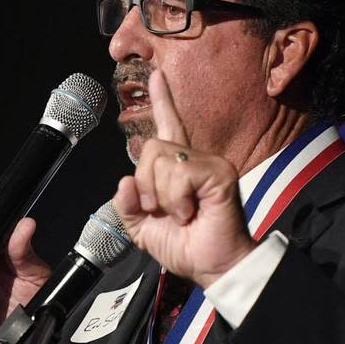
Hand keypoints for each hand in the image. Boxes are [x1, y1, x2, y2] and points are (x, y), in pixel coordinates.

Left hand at [113, 69, 255, 284]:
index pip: (169, 126)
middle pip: (152, 147)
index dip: (162, 101)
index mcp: (179, 169)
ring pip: (163, 160)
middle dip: (147, 184)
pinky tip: (190, 212)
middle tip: (162, 210)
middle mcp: (196, 160)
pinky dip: (176, 198)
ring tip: (180, 214)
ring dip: (162, 196)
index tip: (157, 76)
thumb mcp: (143, 228)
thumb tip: (125, 181)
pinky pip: (179, 173)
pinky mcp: (219, 173)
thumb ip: (128, 205)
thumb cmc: (186, 247)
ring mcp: (210, 164)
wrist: (211, 267)